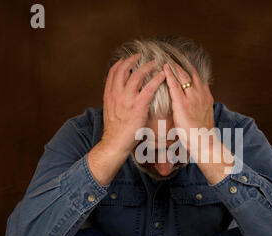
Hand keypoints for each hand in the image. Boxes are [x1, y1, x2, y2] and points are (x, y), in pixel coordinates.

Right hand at [88, 54, 164, 185]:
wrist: (115, 143)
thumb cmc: (115, 131)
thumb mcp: (110, 111)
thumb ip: (115, 101)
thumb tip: (120, 96)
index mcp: (109, 94)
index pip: (113, 72)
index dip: (120, 63)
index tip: (126, 58)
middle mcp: (116, 93)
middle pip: (123, 69)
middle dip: (132, 60)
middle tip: (141, 56)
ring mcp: (127, 99)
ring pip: (137, 75)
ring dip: (147, 67)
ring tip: (154, 63)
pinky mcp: (138, 105)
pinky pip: (149, 87)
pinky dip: (157, 79)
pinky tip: (163, 76)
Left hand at [164, 61, 232, 184]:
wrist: (205, 143)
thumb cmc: (203, 134)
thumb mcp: (203, 116)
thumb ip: (198, 107)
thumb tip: (192, 106)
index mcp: (206, 96)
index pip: (197, 77)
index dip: (189, 68)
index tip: (183, 61)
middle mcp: (201, 94)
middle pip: (190, 73)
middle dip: (181, 63)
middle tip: (172, 54)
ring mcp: (192, 98)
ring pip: (183, 76)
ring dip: (174, 65)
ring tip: (166, 57)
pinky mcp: (183, 104)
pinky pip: (175, 86)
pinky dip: (169, 75)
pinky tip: (163, 68)